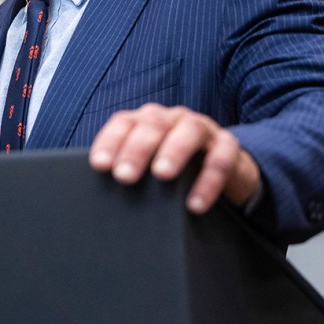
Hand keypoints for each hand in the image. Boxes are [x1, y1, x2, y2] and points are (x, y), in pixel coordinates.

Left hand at [89, 103, 260, 213]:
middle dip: (137, 149)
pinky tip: (195, 204)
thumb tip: (95, 197)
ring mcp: (203, 129)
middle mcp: (173, 119)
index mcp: (148, 121)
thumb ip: (129, 171)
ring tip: (161, 176)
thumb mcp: (150, 167)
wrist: (226, 172)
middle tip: (124, 176)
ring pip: (189, 131)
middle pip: (153, 124)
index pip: (124, 123)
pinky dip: (208, 182)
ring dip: (173, 152)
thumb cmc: (177, 169)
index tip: (99, 165)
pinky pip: (221, 159)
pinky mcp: (229, 147)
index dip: (110, 141)